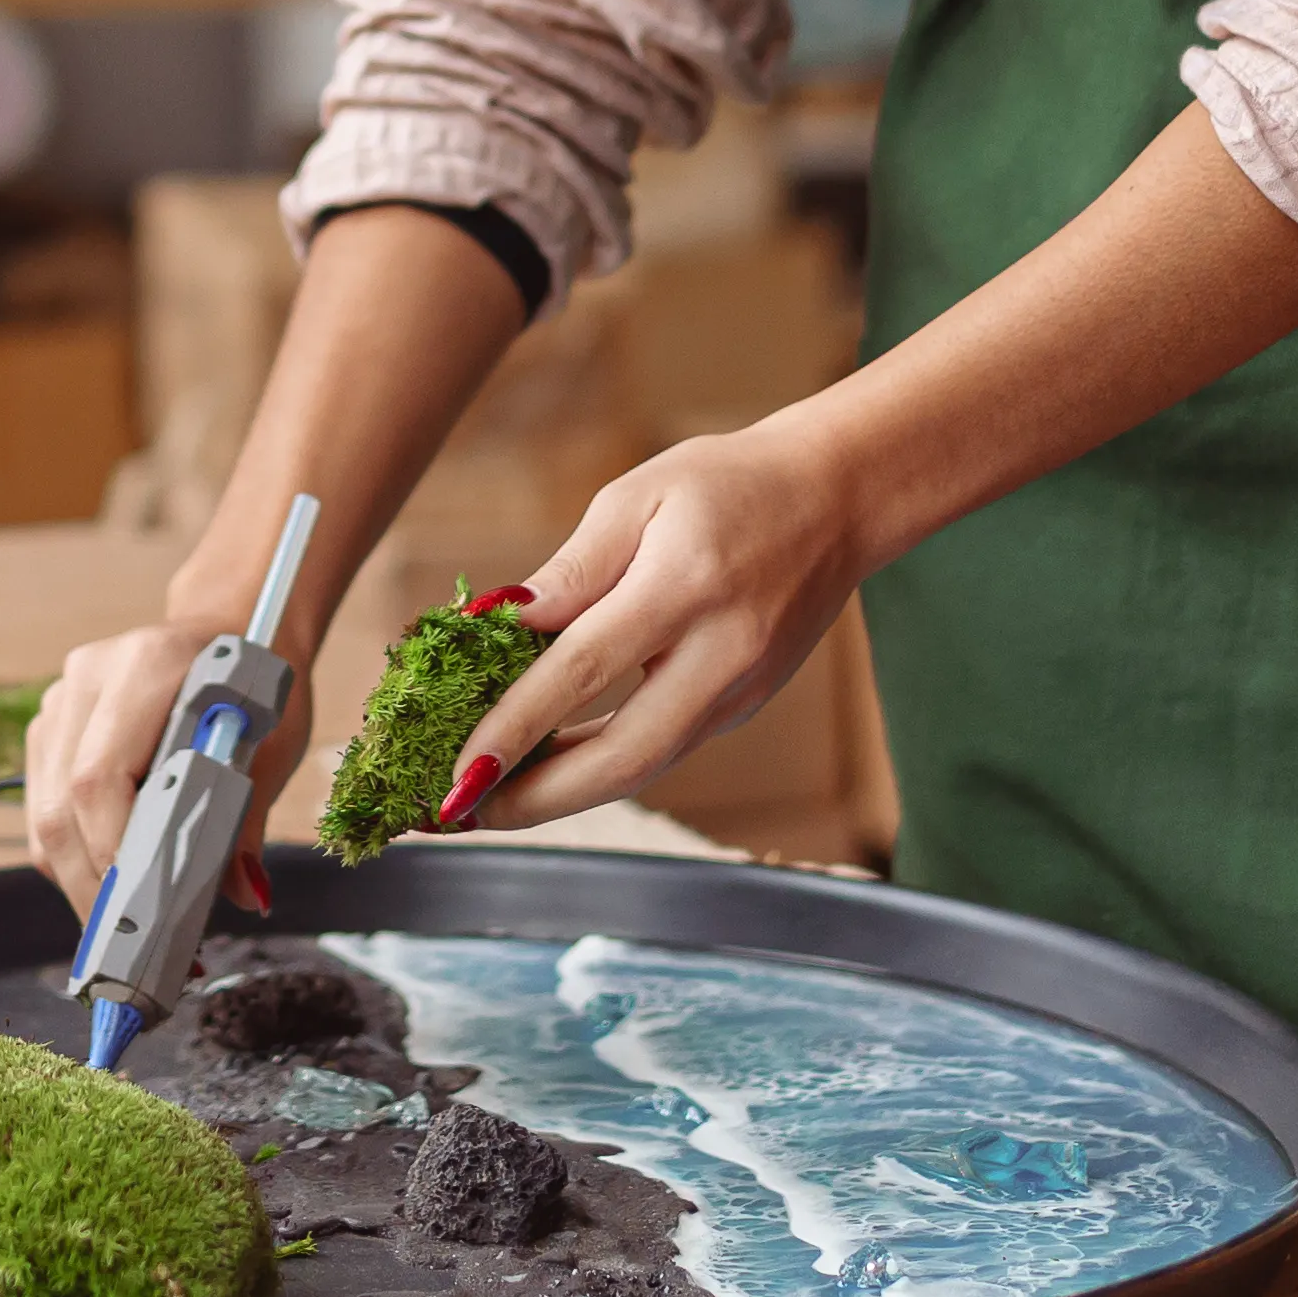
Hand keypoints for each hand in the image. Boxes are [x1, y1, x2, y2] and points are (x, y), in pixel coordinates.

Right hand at [19, 618, 315, 915]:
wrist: (229, 630)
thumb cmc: (255, 688)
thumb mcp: (270, 744)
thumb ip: (246, 817)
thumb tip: (244, 895)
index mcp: (144, 666)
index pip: (100, 778)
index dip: (114, 854)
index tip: (146, 916)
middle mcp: (86, 680)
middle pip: (63, 808)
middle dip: (97, 892)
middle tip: (138, 955)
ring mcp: (58, 706)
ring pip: (46, 820)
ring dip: (84, 888)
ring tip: (131, 940)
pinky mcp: (49, 733)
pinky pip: (48, 815)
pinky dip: (79, 865)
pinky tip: (118, 898)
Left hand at [438, 418, 876, 834]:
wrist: (837, 499)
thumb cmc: (727, 484)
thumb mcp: (638, 496)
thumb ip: (572, 568)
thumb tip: (500, 621)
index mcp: (685, 588)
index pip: (585, 672)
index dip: (516, 726)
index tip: (459, 770)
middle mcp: (720, 654)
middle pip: (624, 756)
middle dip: (538, 799)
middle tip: (461, 813)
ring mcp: (740, 691)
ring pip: (644, 766)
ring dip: (563, 794)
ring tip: (489, 801)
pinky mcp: (744, 706)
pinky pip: (663, 747)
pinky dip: (600, 765)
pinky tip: (547, 766)